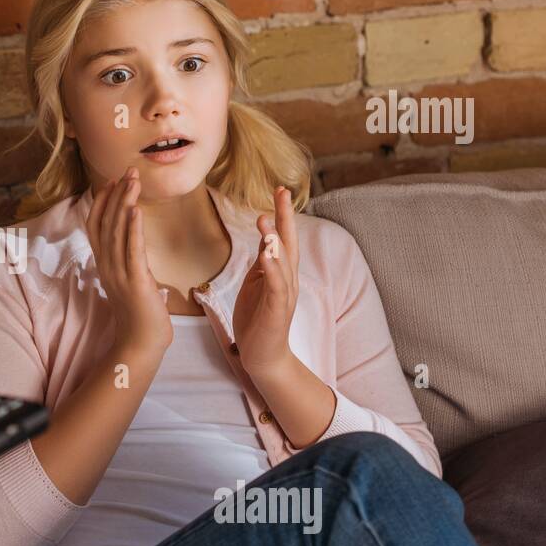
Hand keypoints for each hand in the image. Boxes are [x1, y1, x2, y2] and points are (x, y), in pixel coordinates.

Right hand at [85, 167, 171, 355]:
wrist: (141, 342)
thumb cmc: (140, 313)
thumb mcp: (129, 281)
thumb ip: (127, 262)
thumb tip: (133, 246)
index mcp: (104, 264)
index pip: (95, 226)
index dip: (101, 202)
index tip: (111, 182)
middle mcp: (107, 265)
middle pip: (107, 222)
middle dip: (117, 195)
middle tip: (128, 171)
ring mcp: (119, 273)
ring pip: (118, 231)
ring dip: (125, 203)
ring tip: (133, 181)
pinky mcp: (135, 281)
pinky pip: (131, 250)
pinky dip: (132, 228)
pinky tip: (136, 210)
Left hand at [233, 185, 298, 376]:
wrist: (263, 356)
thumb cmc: (258, 321)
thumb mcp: (257, 286)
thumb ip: (263, 264)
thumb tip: (264, 241)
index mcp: (281, 273)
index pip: (283, 238)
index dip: (281, 214)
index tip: (280, 189)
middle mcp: (288, 280)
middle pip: (288, 243)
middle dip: (285, 217)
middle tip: (281, 192)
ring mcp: (284, 295)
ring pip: (282, 262)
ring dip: (275, 240)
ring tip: (266, 218)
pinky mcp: (277, 310)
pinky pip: (276, 286)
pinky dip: (272, 269)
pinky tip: (266, 255)